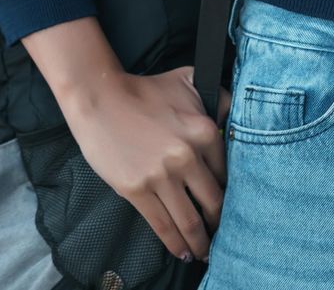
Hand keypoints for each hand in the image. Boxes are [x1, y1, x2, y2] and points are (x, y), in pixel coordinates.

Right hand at [57, 66, 232, 262]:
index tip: (231, 209)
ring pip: (190, 221)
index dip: (231, 196)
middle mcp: (188, 156)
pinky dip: (176, 244)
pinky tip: (184, 252)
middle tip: (222, 236)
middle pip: (214, 204)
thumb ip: (217, 97)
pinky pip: (162, 225)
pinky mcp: (137, 190)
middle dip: (219, 225)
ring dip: (201, 242)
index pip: (228, 175)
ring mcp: (162, 176)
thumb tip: (232, 117)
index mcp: (205, 131)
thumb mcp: (189, 81)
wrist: (100, 97)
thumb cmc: (145, 90)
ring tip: (205, 252)